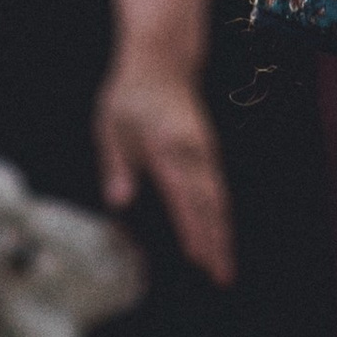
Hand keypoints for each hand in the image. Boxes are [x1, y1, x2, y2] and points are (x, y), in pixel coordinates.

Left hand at [96, 0, 234, 285]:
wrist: (162, 58)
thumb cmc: (130, 93)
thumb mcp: (111, 125)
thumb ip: (116, 164)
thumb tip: (119, 203)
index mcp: (166, 146)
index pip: (182, 195)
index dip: (192, 229)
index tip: (198, 260)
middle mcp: (192, 150)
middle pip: (210, 202)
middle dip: (217, 241)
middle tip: (223, 278)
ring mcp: (204, 150)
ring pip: (218, 197)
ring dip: (223, 233)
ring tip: (225, 267)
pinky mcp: (207, 150)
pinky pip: (217, 188)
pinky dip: (220, 216)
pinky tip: (219, 237)